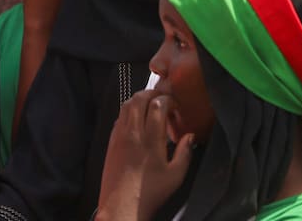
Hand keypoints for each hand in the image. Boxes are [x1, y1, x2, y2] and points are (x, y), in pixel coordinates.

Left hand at [97, 90, 194, 220]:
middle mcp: (133, 133)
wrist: (121, 207)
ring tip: (151, 106)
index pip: (158, 105)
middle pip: (140, 99)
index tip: (176, 108)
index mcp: (151, 140)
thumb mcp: (176, 176)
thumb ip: (184, 153)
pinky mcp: (111, 142)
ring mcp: (119, 136)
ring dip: (140, 99)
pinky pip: (119, 117)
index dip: (169, 100)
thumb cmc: (151, 193)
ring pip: (127, 104)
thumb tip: (190, 135)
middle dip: (153, 93)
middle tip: (164, 100)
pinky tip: (138, 121)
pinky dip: (129, 111)